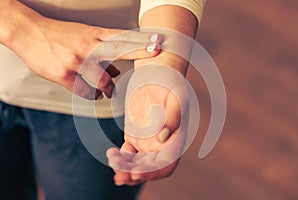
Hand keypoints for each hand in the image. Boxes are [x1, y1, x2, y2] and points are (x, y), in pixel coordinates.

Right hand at [8, 14, 160, 98]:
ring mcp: (75, 60)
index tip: (158, 41)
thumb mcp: (83, 37)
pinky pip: (84, 91)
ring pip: (102, 80)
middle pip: (119, 48)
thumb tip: (117, 72)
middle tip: (156, 53)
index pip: (122, 36)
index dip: (141, 39)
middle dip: (140, 51)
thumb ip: (102, 52)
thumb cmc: (60, 35)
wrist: (29, 33)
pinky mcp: (63, 75)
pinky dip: (92, 95)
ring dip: (109, 89)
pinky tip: (93, 94)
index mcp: (93, 34)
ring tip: (109, 92)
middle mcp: (87, 45)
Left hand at [107, 65, 188, 185]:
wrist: (156, 67)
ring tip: (112, 162)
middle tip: (118, 172)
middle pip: (149, 168)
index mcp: (176, 137)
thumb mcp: (176, 95)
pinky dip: (120, 158)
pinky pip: (128, 152)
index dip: (151, 172)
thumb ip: (173, 118)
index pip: (166, 164)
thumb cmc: (169, 79)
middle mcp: (163, 142)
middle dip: (134, 173)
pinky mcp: (136, 133)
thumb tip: (164, 139)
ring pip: (137, 163)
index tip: (135, 171)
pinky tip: (111, 156)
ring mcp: (148, 138)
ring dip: (125, 169)